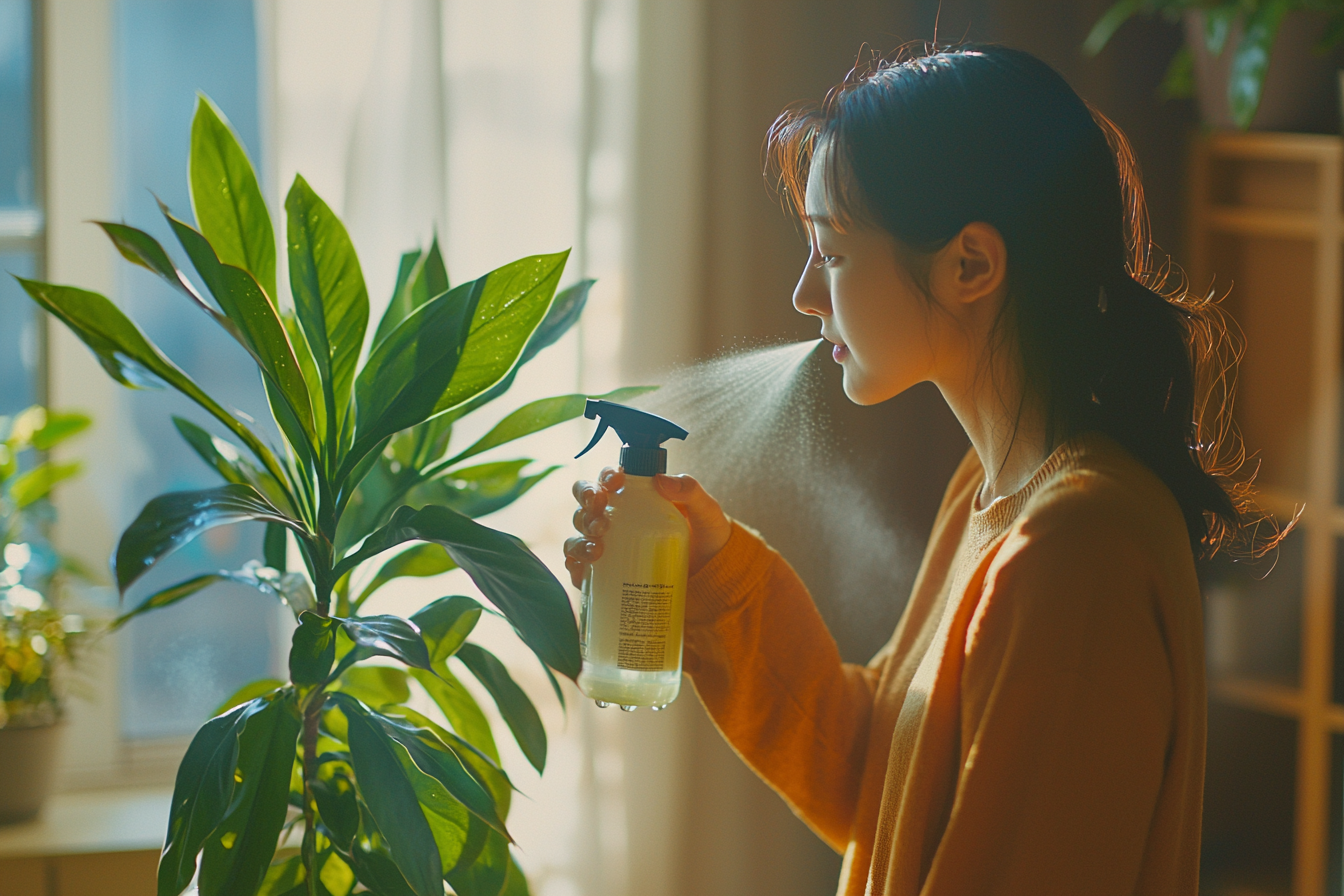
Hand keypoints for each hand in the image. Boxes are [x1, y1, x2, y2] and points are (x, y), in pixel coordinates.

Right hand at [563, 467, 732, 587]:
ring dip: (580, 537)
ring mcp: (608, 547)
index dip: (605, 476)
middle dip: (586, 504)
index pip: (610, 480)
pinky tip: (583, 568)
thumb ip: (690, 490)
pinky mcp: (606, 575)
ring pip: (578, 534)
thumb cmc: (708, 538)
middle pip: (586, 504)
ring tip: (597, 546)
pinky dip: (574, 566)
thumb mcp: (706, 511)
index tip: (616, 481)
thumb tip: (661, 480)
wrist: (714, 578)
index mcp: (635, 498)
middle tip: (600, 512)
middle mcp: (616, 519)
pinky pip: (579, 568)